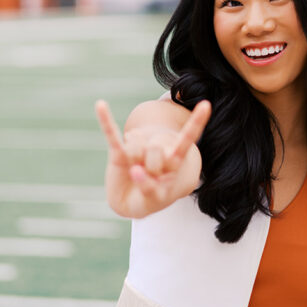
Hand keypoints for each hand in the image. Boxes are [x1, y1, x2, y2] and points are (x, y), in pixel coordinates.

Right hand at [95, 98, 210, 216]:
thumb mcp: (154, 200)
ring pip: (138, 147)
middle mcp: (157, 151)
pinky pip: (112, 136)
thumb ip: (149, 187)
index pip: (187, 140)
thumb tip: (136, 170)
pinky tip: (100, 105)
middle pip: (156, 150)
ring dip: (135, 163)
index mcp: (173, 161)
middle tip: (148, 178)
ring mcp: (137, 150)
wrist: (130, 201)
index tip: (206, 105)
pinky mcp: (118, 153)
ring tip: (135, 172)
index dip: (195, 123)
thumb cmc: (147, 200)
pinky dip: (106, 121)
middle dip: (151, 169)